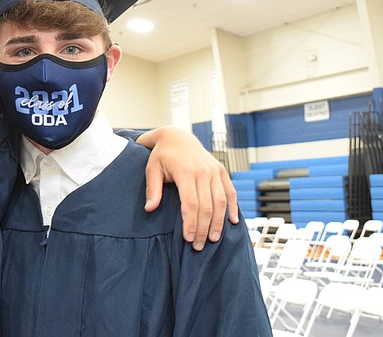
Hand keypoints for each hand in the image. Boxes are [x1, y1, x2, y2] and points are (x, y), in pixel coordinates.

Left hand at [138, 126, 237, 250]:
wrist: (177, 137)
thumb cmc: (161, 155)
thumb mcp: (152, 169)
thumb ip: (152, 189)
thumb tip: (149, 209)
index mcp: (185, 171)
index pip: (191, 203)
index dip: (190, 223)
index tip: (187, 238)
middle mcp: (203, 171)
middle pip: (207, 206)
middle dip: (203, 228)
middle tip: (198, 245)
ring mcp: (214, 170)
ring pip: (221, 201)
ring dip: (219, 222)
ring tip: (214, 239)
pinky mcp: (221, 170)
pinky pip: (230, 191)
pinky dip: (233, 207)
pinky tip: (233, 222)